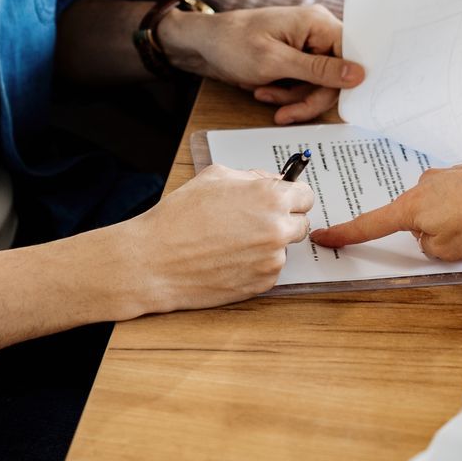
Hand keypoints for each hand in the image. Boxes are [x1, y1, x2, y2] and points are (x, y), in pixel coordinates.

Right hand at [118, 164, 315, 312]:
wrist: (155, 260)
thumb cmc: (179, 216)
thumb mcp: (215, 177)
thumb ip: (253, 177)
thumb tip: (275, 181)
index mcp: (270, 197)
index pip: (306, 195)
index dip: (292, 197)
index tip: (283, 201)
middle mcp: (277, 228)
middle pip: (301, 223)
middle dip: (283, 220)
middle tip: (254, 222)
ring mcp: (272, 259)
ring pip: (284, 247)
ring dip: (268, 244)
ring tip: (232, 242)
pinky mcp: (263, 283)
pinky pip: (270, 269)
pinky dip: (256, 264)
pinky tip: (229, 259)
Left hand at [161, 5, 364, 123]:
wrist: (203, 45)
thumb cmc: (233, 43)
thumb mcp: (275, 62)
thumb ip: (319, 70)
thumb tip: (359, 74)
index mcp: (318, 22)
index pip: (352, 53)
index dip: (347, 81)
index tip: (340, 106)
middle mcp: (317, 32)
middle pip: (336, 76)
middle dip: (308, 97)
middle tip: (286, 114)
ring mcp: (307, 47)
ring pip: (319, 86)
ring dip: (292, 98)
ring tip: (264, 94)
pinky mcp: (296, 61)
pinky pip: (304, 86)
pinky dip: (285, 95)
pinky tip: (263, 92)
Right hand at [308, 153, 461, 264]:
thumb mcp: (446, 250)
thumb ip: (429, 247)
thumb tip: (434, 235)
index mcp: (411, 207)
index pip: (371, 224)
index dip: (347, 234)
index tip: (324, 236)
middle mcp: (426, 186)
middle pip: (420, 224)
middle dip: (441, 243)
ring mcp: (450, 178)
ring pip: (449, 218)